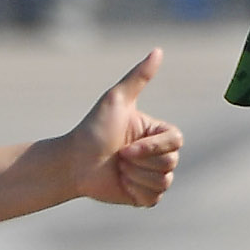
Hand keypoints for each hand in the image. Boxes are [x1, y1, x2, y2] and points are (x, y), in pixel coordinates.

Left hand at [64, 49, 182, 207]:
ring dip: (134, 177)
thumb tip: (158, 50)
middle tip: (118, 157)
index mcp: (159, 133)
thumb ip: (138, 77)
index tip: (126, 147)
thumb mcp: (116, 100)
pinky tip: (120, 184)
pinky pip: (153, 199)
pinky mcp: (145, 196)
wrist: (74, 163)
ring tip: (117, 169)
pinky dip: (135, 192)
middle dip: (139, 163)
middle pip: (170, 164)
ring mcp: (153, 176)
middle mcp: (160, 154)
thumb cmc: (93, 130)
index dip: (151, 149)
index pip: (175, 142)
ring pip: (163, 182)